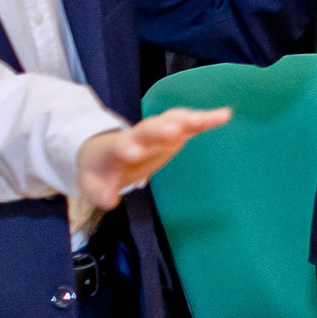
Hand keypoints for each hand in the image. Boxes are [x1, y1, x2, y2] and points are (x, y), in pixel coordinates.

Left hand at [73, 108, 232, 211]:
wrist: (105, 150)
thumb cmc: (101, 169)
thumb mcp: (92, 184)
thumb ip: (99, 192)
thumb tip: (110, 202)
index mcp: (117, 148)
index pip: (121, 146)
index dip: (127, 149)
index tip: (134, 154)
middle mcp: (139, 135)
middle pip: (150, 128)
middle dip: (161, 129)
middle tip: (174, 130)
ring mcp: (158, 130)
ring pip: (172, 120)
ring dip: (190, 119)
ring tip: (212, 118)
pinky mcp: (173, 131)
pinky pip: (189, 123)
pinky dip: (205, 118)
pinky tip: (224, 115)